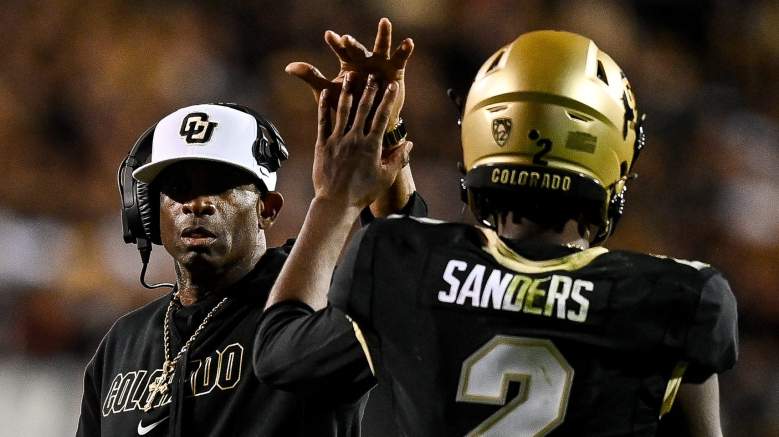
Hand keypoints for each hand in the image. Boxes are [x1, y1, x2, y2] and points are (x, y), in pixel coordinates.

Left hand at [286, 18, 413, 127]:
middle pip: (359, 48)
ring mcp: (380, 64)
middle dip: (353, 44)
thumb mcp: (327, 92)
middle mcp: (364, 61)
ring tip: (384, 22)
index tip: (330, 36)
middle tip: (346, 40)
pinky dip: (404, 50)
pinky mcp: (395, 72)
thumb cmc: (346, 107)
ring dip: (383, 35)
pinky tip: (409, 41)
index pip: (341, 50)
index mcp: (348, 64)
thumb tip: (288, 66)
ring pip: (381, 47)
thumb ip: (311, 77)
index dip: (336, 43)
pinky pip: (400, 59)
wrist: (367, 124)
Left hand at [312, 72, 403, 208]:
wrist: (336, 203)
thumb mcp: (385, 177)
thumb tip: (409, 144)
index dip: (388, 100)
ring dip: (347, 92)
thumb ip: (398, 159)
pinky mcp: (322, 145)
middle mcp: (354, 139)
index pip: (382, 117)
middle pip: (363, 109)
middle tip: (372, 75)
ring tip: (349, 76)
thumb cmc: (362, 192)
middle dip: (368, 90)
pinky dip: (324, 107)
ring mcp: (337, 140)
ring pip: (343, 111)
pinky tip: (325, 93)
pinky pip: (323, 122)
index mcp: (371, 146)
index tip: (392, 86)